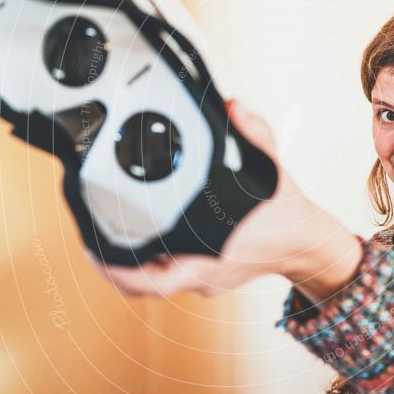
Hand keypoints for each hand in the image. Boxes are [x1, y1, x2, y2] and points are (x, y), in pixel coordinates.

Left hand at [84, 100, 363, 301]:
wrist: (305, 244)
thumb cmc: (284, 209)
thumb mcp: (273, 166)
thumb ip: (254, 133)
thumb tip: (233, 106)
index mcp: (215, 250)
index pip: (158, 277)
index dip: (120, 270)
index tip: (93, 248)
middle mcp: (206, 272)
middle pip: (144, 287)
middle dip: (111, 270)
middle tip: (88, 245)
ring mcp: (206, 280)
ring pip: (154, 286)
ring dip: (126, 270)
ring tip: (102, 243)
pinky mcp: (208, 280)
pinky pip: (170, 279)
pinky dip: (150, 266)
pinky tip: (138, 243)